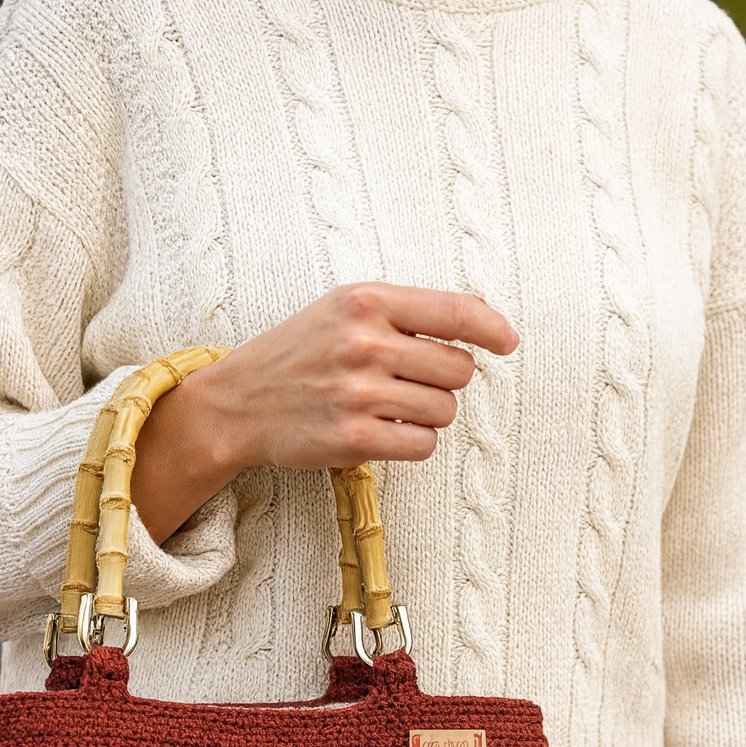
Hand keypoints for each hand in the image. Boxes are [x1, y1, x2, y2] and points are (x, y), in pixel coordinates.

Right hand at [131, 283, 517, 543]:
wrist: (237, 403)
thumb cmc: (299, 354)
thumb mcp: (342, 311)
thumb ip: (405, 313)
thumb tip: (483, 330)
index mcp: (365, 301)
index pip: (455, 311)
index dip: (492, 329)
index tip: (508, 342)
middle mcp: (364, 343)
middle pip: (458, 369)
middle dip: (444, 381)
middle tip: (409, 383)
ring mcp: (358, 393)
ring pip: (444, 410)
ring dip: (427, 415)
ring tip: (389, 408)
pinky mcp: (353, 438)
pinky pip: (422, 445)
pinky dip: (411, 443)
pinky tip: (382, 433)